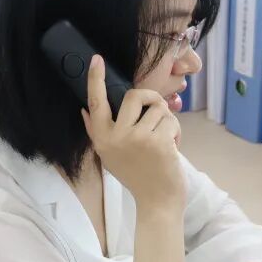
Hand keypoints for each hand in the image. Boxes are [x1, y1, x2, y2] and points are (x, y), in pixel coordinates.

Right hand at [81, 55, 183, 209]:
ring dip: (167, 122)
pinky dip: (176, 132)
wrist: (157, 202)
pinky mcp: (158, 141)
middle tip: (158, 116)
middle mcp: (116, 137)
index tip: (97, 59)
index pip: (96, 103)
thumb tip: (85, 110)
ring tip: (165, 141)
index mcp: (103, 139)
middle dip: (152, 101)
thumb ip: (99, 132)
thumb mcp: (111, 156)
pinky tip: (172, 149)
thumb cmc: (138, 177)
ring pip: (158, 108)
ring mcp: (137, 139)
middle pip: (134, 96)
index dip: (95, 79)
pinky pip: (171, 120)